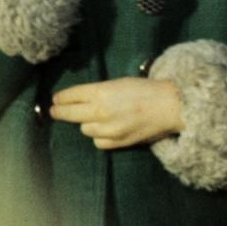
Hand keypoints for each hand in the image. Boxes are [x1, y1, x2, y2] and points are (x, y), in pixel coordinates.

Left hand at [49, 76, 183, 149]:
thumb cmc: (148, 90)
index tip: (55, 100)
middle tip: (55, 111)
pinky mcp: (117, 142)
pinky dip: (100, 135)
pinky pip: (98, 141)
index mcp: (102, 92)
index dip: (61, 98)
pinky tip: (108, 129)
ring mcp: (108, 129)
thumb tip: (80, 100)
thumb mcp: (120, 83)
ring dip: (88, 123)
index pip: (72, 96)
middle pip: (70, 114)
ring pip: (84, 129)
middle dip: (60, 112)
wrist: (171, 106)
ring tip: (98, 118)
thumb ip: (99, 92)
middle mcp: (101, 111)